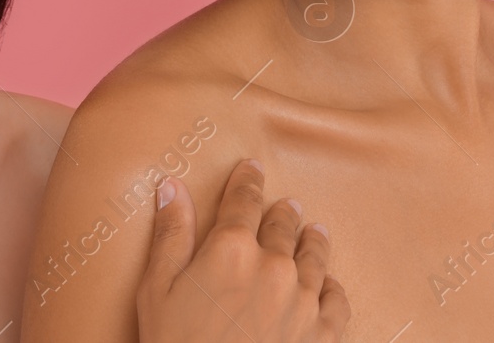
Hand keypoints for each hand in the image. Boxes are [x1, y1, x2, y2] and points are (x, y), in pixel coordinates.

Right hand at [138, 158, 349, 341]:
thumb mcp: (157, 290)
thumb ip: (171, 234)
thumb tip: (171, 187)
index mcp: (231, 247)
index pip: (244, 198)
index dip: (247, 180)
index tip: (252, 168)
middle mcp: (275, 265)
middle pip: (284, 224)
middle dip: (281, 212)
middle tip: (285, 206)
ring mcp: (303, 300)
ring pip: (314, 255)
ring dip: (311, 240)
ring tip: (313, 232)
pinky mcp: (323, 334)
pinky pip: (336, 299)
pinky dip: (331, 287)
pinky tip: (326, 285)